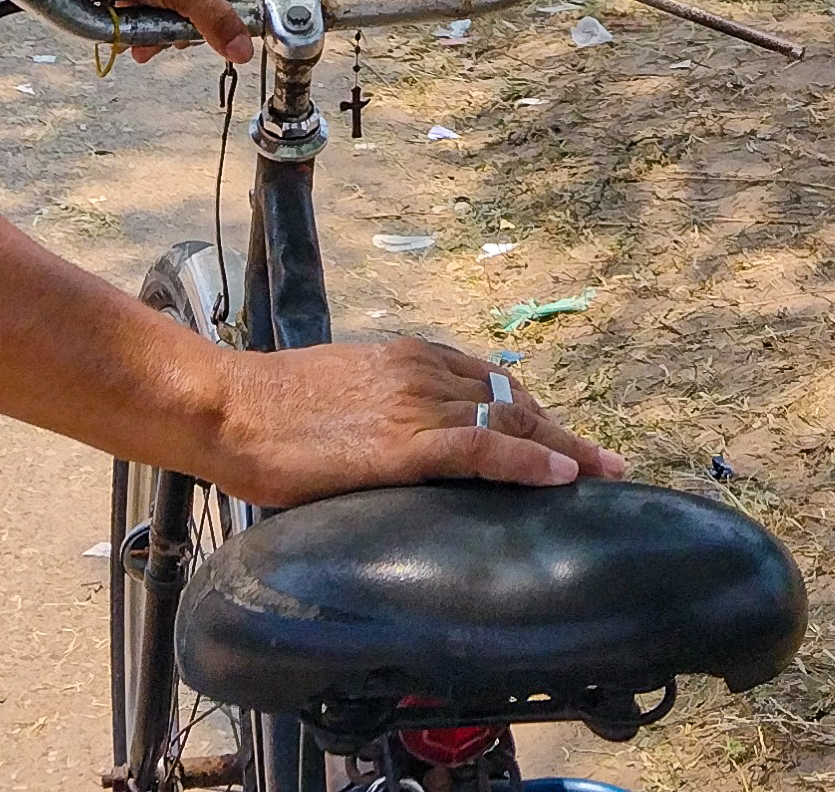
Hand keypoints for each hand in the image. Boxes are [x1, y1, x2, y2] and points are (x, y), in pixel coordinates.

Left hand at [67, 0, 294, 64]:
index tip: (297, 3)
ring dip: (174, 33)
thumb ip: (216, 20)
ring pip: (191, 16)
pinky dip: (150, 33)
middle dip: (216, 24)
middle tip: (210, 37)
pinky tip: (135, 41)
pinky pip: (161, 22)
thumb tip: (243, 50)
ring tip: (156, 36)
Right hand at [212, 336, 627, 508]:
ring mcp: (414, 404)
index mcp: (407, 358)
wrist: (228, 407)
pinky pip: (479, 447)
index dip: (533, 414)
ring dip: (562, 450)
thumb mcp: (339, 397)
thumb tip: (395, 444)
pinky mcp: (401, 442)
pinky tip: (560, 477)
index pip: (489, 382)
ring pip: (508, 422)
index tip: (564, 440)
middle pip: (512, 401)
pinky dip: (526, 460)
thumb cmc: (269, 410)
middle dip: (563, 433)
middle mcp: (420, 371)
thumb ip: (379, 410)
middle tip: (606, 464)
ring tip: (603, 475)